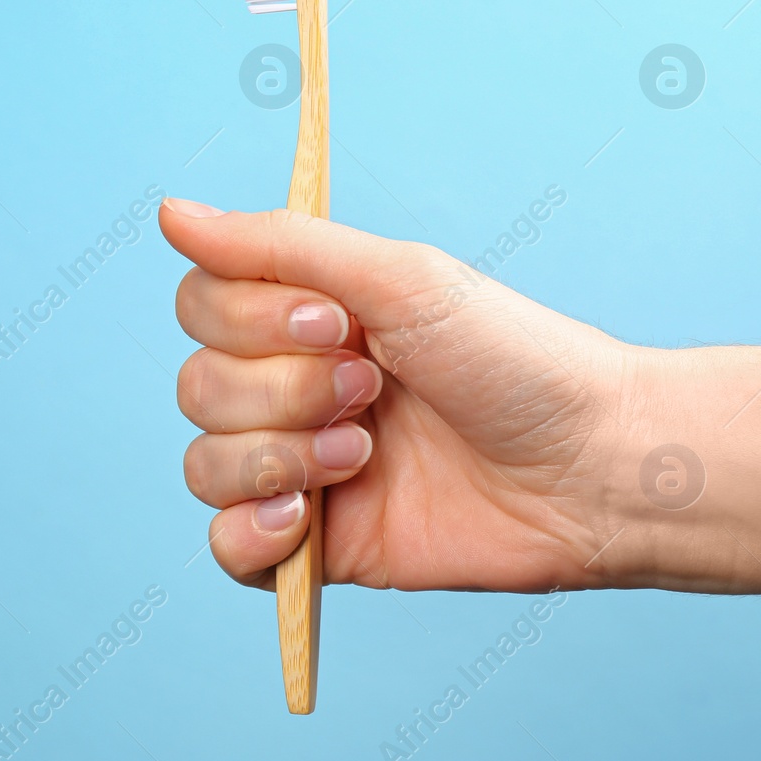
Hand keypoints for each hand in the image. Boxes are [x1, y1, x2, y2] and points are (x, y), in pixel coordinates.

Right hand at [158, 199, 636, 593]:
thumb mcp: (401, 278)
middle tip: (374, 390)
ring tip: (365, 453)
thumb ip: (279, 245)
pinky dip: (252, 532)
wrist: (589, 468)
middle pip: (198, 386)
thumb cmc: (515, 361)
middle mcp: (299, 389)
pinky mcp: (322, 547)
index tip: (339, 324)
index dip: (249, 319)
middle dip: (282, 391)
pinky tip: (310, 519)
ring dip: (279, 456)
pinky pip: (225, 548)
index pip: (202, 307)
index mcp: (314, 318)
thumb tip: (172, 212)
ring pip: (205, 464)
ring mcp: (307, 470)